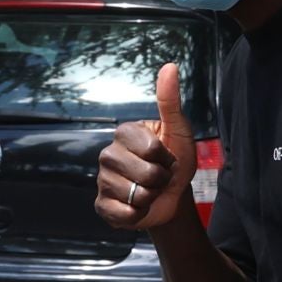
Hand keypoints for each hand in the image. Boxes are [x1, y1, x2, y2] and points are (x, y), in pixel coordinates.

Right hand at [95, 63, 195, 230]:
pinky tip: (137, 207)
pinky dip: (138, 215)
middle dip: (161, 180)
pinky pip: (125, 213)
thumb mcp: (179, 131)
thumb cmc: (175, 160)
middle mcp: (108, 154)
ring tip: (149, 191)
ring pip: (137, 195)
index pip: (152, 149)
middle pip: (146, 174)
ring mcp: (102, 180)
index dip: (167, 158)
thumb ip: (170, 101)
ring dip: (151, 198)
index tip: (166, 157)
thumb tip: (170, 66)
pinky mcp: (102, 205)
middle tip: (159, 177)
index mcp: (124, 133)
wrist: (172, 197)